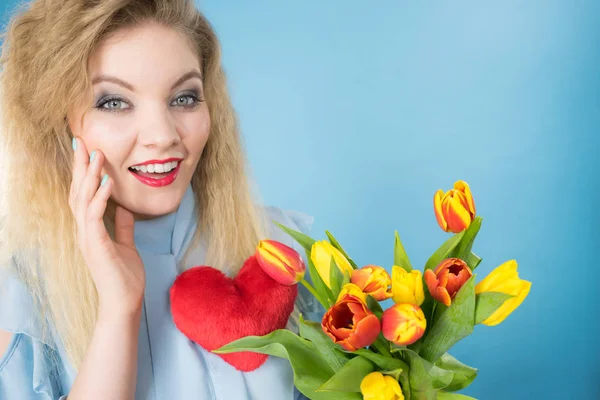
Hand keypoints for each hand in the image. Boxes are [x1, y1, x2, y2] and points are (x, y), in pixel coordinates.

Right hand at [69, 137, 144, 315]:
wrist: (124, 303)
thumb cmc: (123, 276)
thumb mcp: (125, 244)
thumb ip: (122, 226)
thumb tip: (124, 208)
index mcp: (90, 229)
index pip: (83, 194)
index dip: (84, 172)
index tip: (87, 150)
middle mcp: (84, 231)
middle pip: (77, 191)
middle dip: (80, 166)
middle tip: (81, 141)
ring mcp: (87, 239)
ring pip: (83, 200)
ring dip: (90, 176)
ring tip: (97, 155)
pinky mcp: (96, 247)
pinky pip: (95, 218)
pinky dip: (100, 199)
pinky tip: (108, 183)